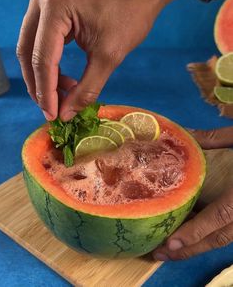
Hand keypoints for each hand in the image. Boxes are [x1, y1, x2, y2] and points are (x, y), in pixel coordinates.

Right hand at [17, 0, 158, 120]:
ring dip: (43, 73)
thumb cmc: (132, 15)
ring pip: (31, 44)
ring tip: (63, 94)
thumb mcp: (109, 56)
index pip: (42, 57)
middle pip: (28, 50)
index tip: (53, 115)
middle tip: (52, 109)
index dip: (46, 91)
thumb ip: (85, 89)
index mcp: (56, 3)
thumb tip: (65, 115)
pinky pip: (40, 35)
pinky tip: (62, 77)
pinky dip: (48, 58)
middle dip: (39, 84)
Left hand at [152, 127, 232, 260]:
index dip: (195, 232)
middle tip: (161, 253)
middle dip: (190, 249)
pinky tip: (196, 231)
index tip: (171, 243)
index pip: (220, 216)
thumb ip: (214, 139)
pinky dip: (213, 234)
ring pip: (227, 238)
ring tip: (173, 248)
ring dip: (199, 244)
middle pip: (221, 237)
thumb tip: (185, 134)